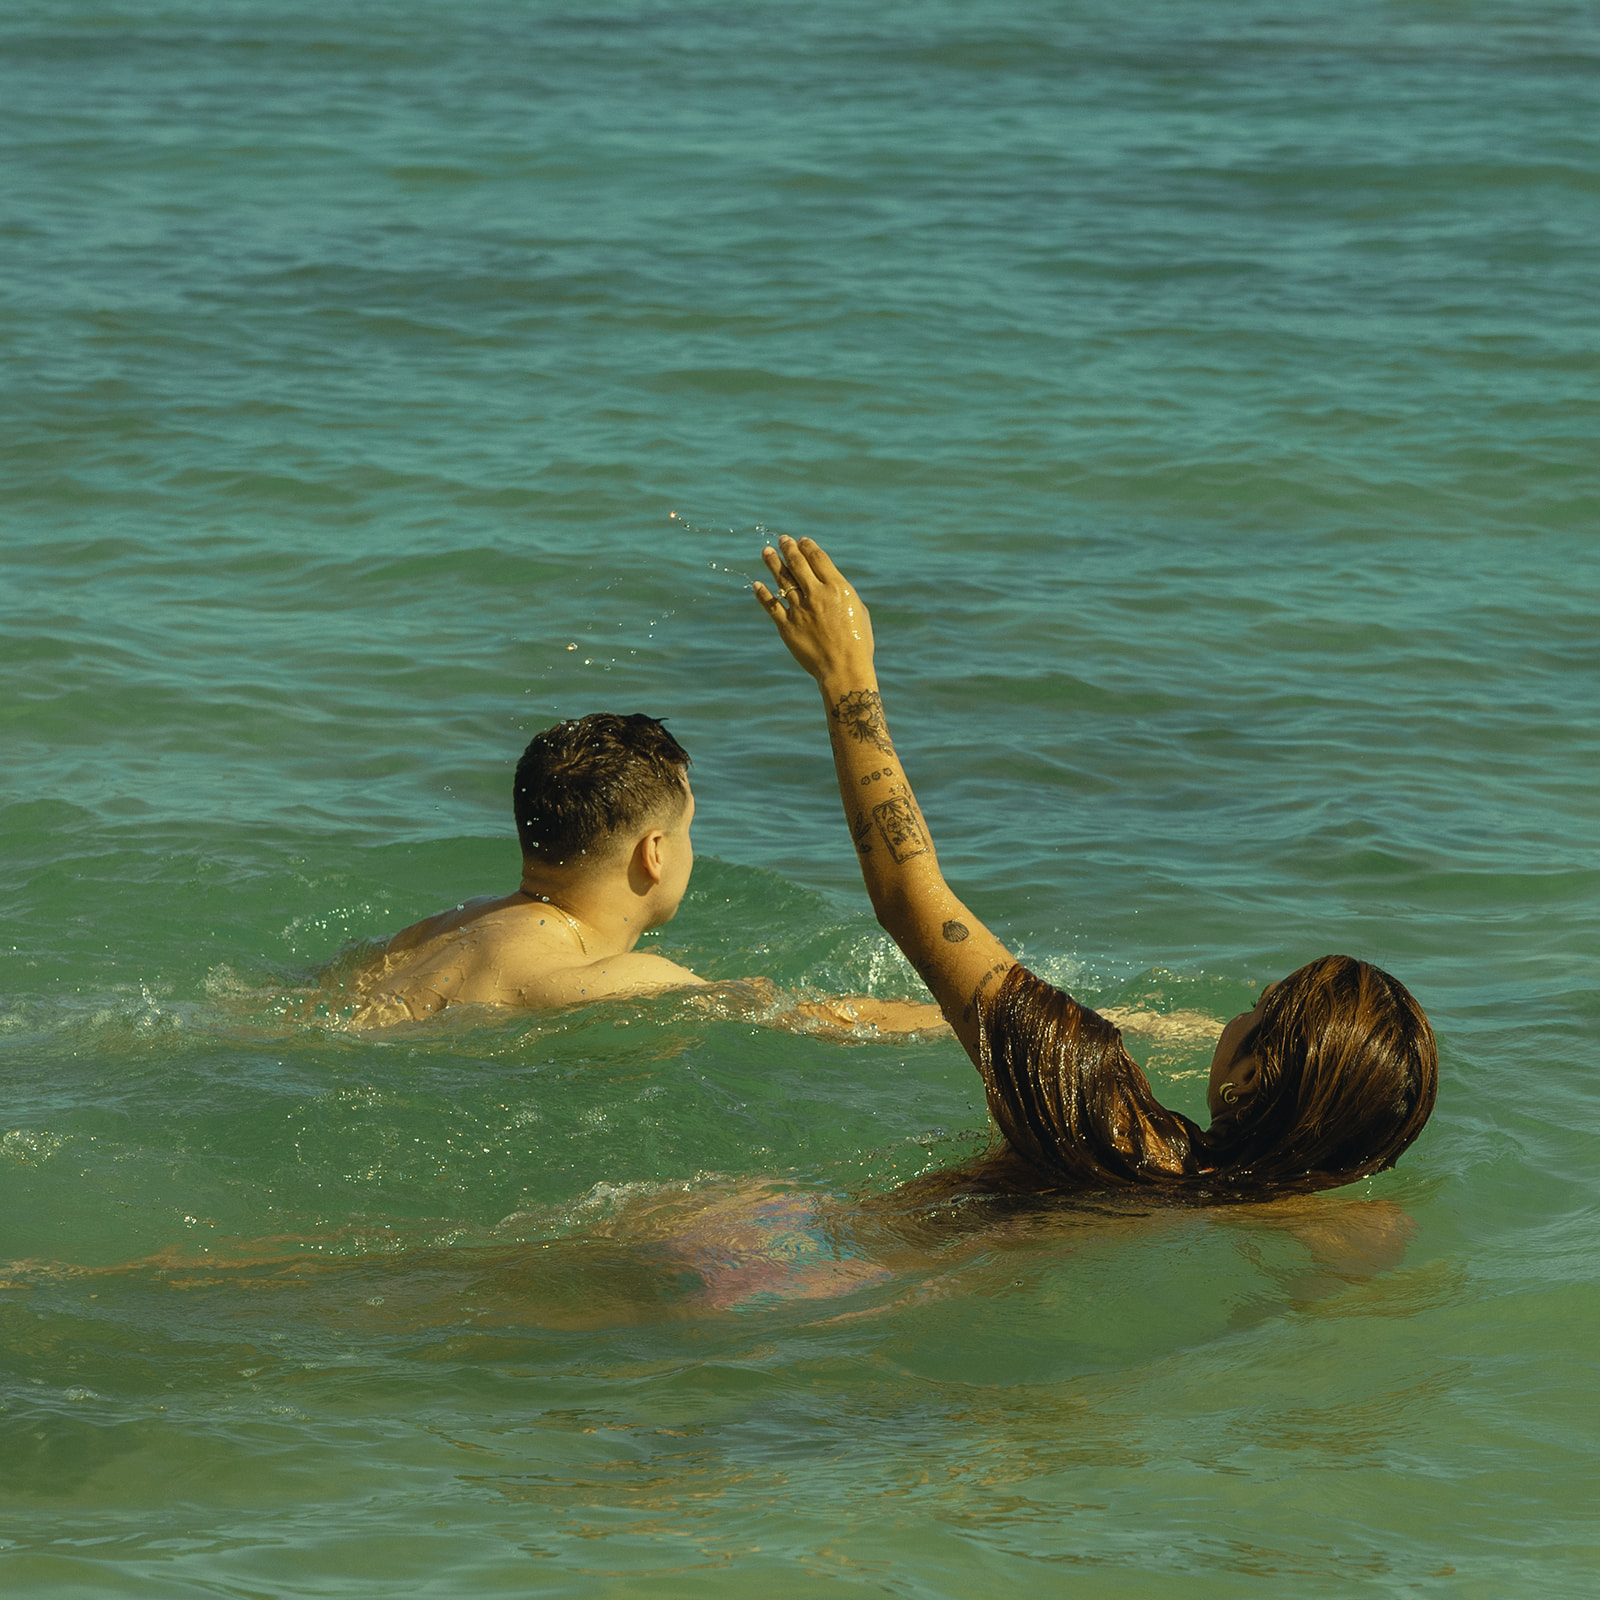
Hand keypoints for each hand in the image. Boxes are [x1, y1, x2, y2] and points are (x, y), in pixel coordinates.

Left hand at [753, 535, 875, 685]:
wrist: (844, 669)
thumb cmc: (858, 641)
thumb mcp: (858, 610)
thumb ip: (841, 592)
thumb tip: (828, 582)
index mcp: (837, 588)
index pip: (818, 558)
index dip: (807, 546)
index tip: (801, 540)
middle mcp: (816, 595)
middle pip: (797, 563)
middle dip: (788, 548)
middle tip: (782, 539)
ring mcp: (800, 610)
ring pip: (782, 580)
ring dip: (772, 563)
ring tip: (766, 551)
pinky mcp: (787, 626)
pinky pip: (771, 605)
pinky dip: (762, 593)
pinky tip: (757, 584)